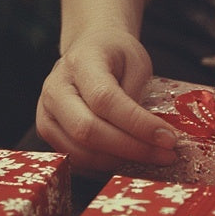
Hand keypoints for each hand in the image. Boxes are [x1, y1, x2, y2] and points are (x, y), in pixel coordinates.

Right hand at [36, 27, 177, 172]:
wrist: (88, 50)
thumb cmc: (115, 54)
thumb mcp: (136, 61)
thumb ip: (137, 93)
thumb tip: (147, 133)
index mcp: (80, 64)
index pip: (105, 100)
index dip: (138, 124)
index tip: (168, 138)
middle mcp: (56, 89)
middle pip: (87, 130)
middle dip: (131, 148)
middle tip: (166, 155)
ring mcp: (47, 113)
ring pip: (80, 151)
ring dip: (120, 161)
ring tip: (153, 158)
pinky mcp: (48, 132)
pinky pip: (76, 158)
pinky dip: (105, 165)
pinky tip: (130, 160)